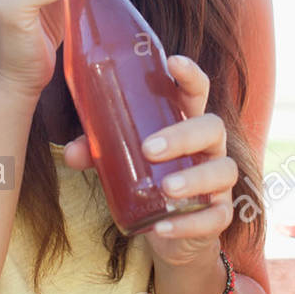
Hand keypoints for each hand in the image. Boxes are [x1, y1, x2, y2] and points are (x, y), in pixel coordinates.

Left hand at [64, 55, 238, 268]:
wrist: (168, 231)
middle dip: (183, 135)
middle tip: (149, 149)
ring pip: (222, 170)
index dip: (190, 75)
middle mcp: (209, 147)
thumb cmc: (148, 179)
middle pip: (212, 127)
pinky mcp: (218, 214)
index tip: (173, 62)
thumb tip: (72, 153)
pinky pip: (216, 217)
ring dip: (194, 178)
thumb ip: (98, 150)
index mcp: (186, 123)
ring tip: (166, 188)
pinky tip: (162, 227)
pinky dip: (190, 222)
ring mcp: (218, 181)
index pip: (197, 92)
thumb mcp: (120, 159)